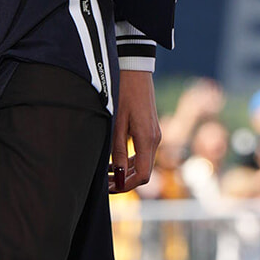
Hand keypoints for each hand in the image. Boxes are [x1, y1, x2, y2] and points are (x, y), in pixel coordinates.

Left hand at [110, 70, 159, 192]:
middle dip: (125, 181)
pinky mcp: (151, 130)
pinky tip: (115, 161)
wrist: (135, 70)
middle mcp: (155, 139)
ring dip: (127, 172)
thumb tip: (119, 173)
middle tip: (104, 184)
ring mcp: (154, 135)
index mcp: (147, 139)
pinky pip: (143, 153)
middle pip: (144, 171)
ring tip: (106, 174)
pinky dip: (131, 161)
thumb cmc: (123, 93)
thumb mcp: (116, 123)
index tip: (110, 188)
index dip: (127, 185)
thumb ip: (119, 150)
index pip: (143, 175)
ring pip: (143, 163)